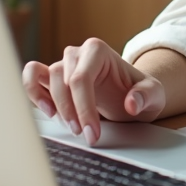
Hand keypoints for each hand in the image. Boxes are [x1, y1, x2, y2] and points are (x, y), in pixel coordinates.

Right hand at [23, 38, 165, 145]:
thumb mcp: (153, 95)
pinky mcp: (52, 78)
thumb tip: (131, 102)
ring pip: (48, 79)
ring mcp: (63, 64)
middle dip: (72, 111)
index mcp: (98, 50)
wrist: (131, 96)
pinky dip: (33, 90)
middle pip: (63, 80)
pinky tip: (47, 110)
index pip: (81, 78)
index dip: (84, 108)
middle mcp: (78, 53)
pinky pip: (32, 76)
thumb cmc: (139, 93)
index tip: (92, 133)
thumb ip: (146, 95)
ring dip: (56, 105)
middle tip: (85, 135)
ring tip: (70, 126)